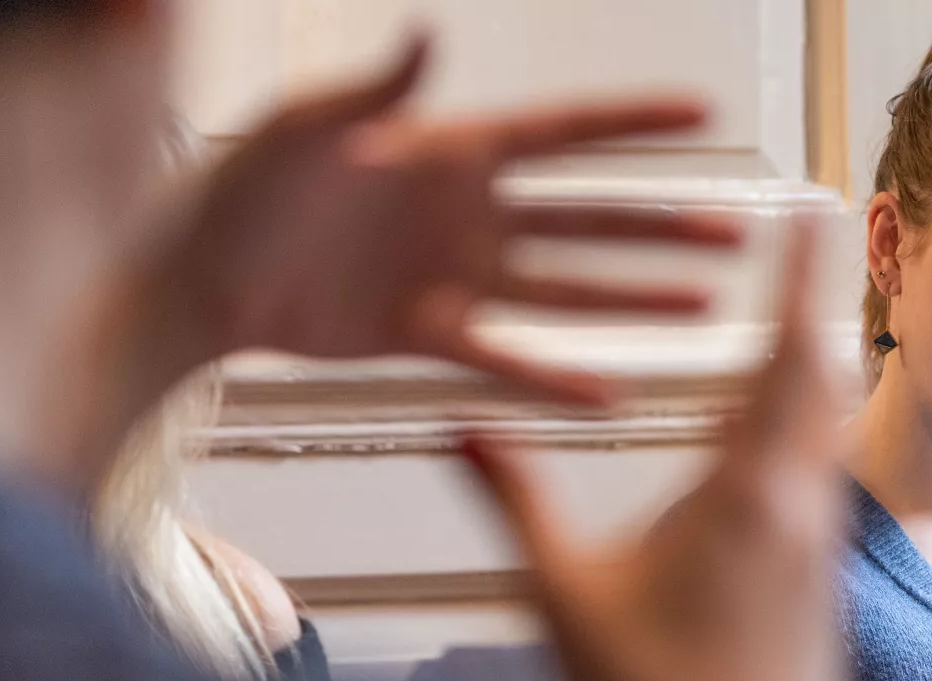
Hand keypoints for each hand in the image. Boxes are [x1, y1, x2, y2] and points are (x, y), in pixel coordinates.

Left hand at [159, 36, 740, 404]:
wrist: (195, 280)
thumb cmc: (240, 188)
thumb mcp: (306, 127)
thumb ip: (376, 91)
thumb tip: (429, 32)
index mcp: (451, 151)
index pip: (564, 134)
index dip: (635, 122)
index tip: (707, 112)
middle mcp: (469, 213)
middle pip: (590, 219)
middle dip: (664, 227)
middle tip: (737, 237)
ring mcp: (455, 277)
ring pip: (567, 289)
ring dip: (634, 298)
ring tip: (704, 307)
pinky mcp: (427, 336)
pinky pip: (508, 359)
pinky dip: (556, 380)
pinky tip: (612, 394)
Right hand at [464, 220, 845, 680]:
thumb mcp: (565, 593)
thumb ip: (515, 500)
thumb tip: (465, 428)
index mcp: (744, 495)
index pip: (779, 359)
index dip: (795, 282)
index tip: (808, 221)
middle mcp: (800, 514)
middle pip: (818, 389)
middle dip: (808, 318)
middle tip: (805, 266)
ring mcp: (822, 557)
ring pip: (828, 443)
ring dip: (813, 384)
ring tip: (795, 346)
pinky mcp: (824, 597)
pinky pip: (823, 496)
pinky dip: (807, 450)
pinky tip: (779, 471)